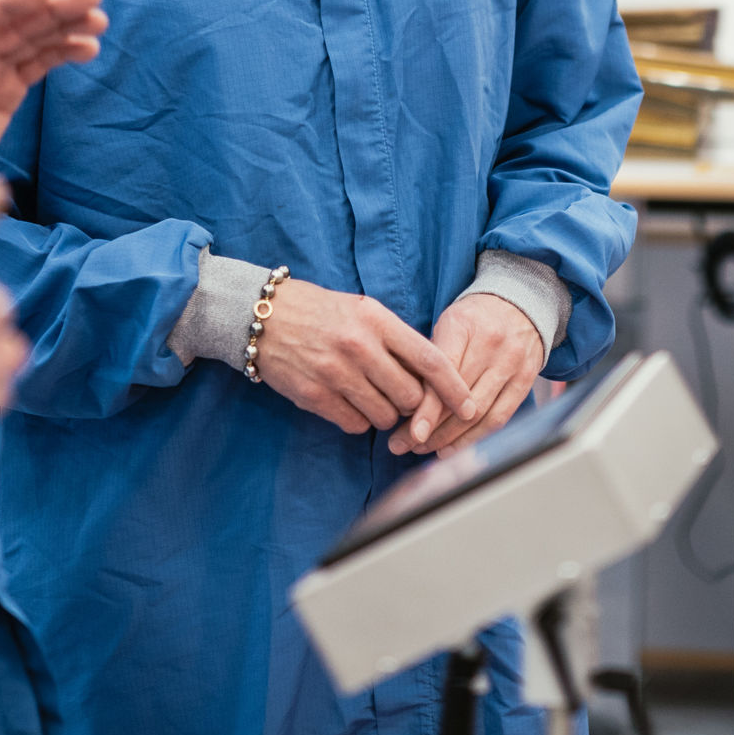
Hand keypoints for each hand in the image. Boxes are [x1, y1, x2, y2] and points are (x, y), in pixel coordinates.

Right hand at [251, 280, 474, 438]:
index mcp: (377, 320)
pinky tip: (348, 402)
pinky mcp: (315, 395)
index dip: (455, 388)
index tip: (470, 406)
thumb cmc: (320, 312)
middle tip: (402, 397)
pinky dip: (358, 420)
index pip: (430, 360)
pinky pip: (356, 424)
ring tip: (372, 396)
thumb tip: (430, 378)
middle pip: (411, 396)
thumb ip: (395, 339)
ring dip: (386, 414)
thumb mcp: (363, 310)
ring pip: (385, 416)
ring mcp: (336, 373)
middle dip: (413, 405)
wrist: (263, 315)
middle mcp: (359, 346)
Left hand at [389, 293, 547, 456]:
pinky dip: (475, 437)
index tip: (406, 434)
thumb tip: (402, 399)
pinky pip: (500, 417)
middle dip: (430, 429)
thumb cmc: (474, 317)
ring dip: (450, 438)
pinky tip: (454, 448)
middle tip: (404, 445)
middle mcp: (491, 345)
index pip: (442, 374)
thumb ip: (428, 358)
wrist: (520, 302)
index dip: (425, 408)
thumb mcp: (447, 324)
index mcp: (463, 326)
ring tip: (424, 449)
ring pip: (479, 413)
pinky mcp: (526, 379)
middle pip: (459, 398)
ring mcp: (511, 363)